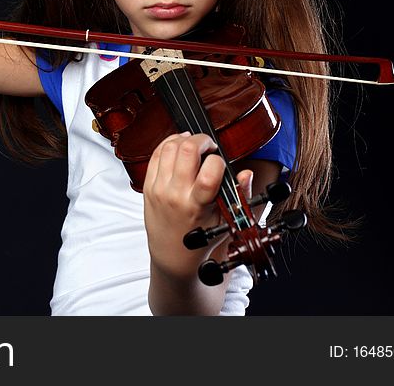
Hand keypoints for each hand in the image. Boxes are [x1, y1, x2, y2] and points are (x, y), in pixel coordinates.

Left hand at [143, 132, 252, 279]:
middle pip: (186, 151)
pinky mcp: (148, 186)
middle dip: (202, 140)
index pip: (209, 173)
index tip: (221, 163)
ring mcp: (159, 189)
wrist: (171, 253)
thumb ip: (238, 195)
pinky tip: (179, 146)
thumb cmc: (200, 237)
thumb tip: (246, 173)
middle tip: (209, 146)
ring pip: (169, 148)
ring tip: (194, 145)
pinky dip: (168, 144)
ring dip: (184, 139)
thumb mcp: (224, 220)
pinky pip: (156, 155)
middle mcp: (176, 195)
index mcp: (197, 206)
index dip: (218, 161)